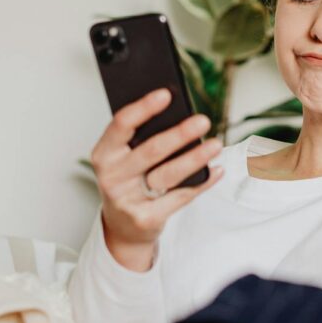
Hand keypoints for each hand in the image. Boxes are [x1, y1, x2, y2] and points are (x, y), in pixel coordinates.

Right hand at [90, 88, 223, 270]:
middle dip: (179, 134)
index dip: (144, 108)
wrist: (123, 228)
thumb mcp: (125, 158)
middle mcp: (112, 176)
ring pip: (168, 175)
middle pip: (150, 151)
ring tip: (216, 145)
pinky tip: (217, 170)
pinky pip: (181, 197)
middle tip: (203, 120)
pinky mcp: (146, 218)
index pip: (121, 125)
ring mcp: (128, 200)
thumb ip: (143, 137)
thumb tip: (180, 113)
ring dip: (195, 158)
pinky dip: (202, 182)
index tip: (166, 94)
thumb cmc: (129, 181)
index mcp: (104, 154)